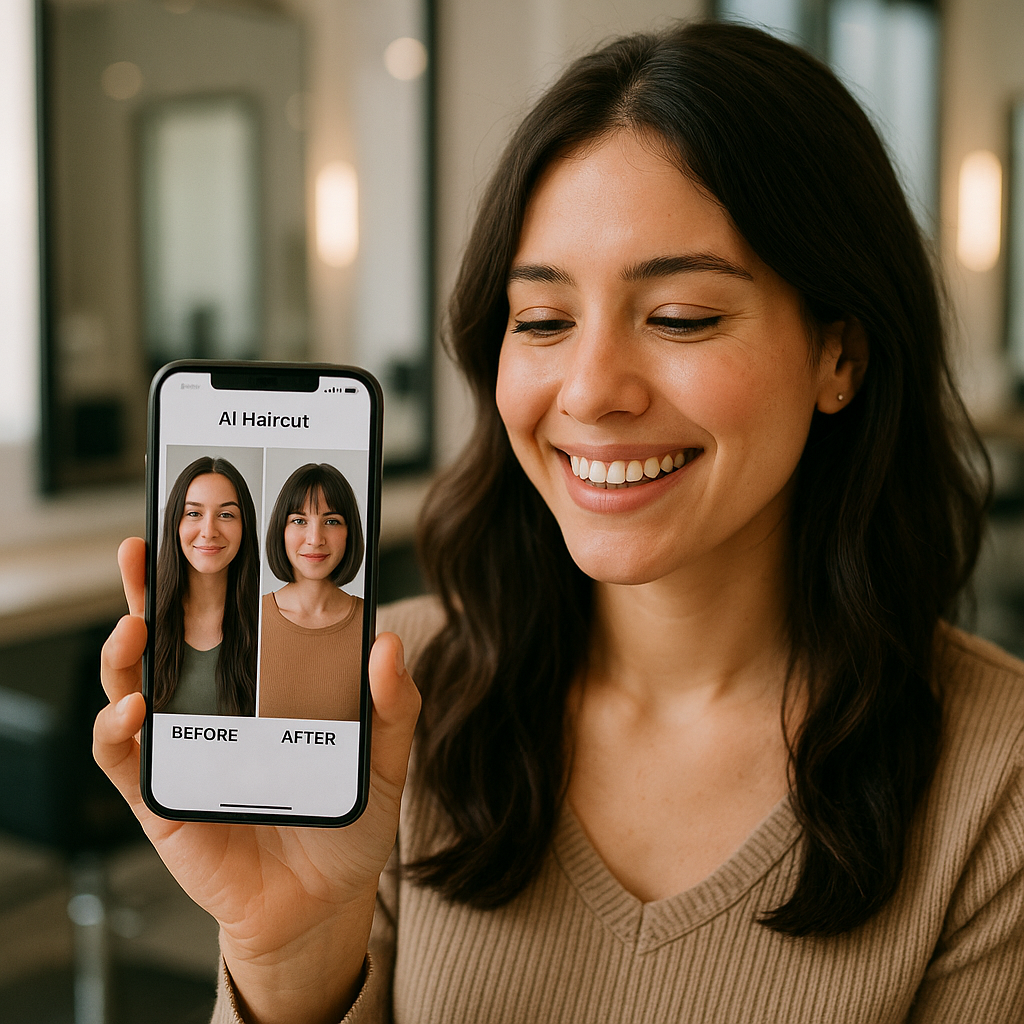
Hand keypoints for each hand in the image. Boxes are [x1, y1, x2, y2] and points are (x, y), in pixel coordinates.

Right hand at [93, 538, 420, 1023]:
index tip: (213, 533)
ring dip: (125, 651)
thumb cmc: (346, 823)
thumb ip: (391, 707)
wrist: (320, 903)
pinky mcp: (161, 797)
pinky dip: (117, 730)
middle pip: (176, 639)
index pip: (235, 620)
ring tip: (136, 624)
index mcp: (266, 687)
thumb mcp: (381, 760)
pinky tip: (134, 708)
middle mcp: (218, 708)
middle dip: (154, 591)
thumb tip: (387, 645)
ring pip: (135, 685)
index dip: (219, 578)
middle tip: (146, 551)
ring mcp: (186, 748)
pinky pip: (123, 758)